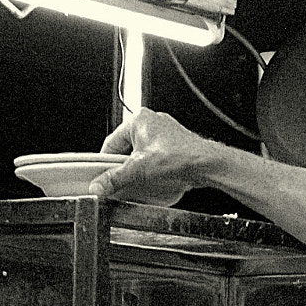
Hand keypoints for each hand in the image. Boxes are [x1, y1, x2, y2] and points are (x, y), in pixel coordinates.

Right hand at [90, 108, 225, 205]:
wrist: (207, 165)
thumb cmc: (180, 157)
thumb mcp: (138, 171)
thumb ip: (115, 179)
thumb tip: (99, 186)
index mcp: (138, 120)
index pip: (111, 143)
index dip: (105, 163)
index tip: (102, 177)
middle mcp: (152, 122)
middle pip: (126, 150)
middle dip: (125, 168)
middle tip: (123, 181)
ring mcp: (164, 134)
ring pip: (141, 156)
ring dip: (139, 170)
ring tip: (141, 181)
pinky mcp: (174, 145)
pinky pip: (155, 159)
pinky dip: (152, 170)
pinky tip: (155, 180)